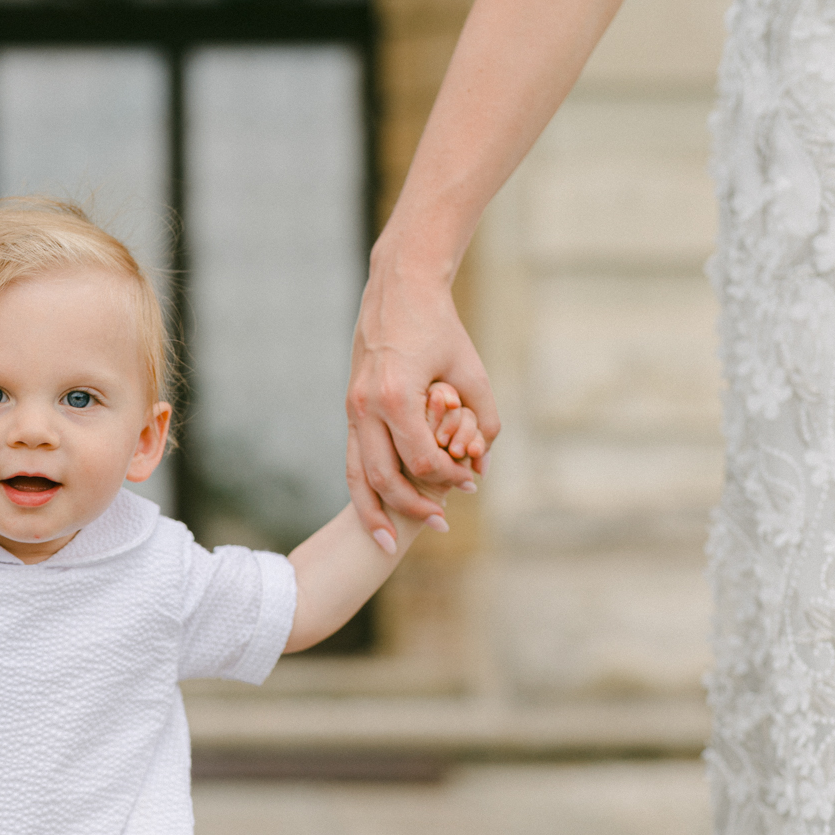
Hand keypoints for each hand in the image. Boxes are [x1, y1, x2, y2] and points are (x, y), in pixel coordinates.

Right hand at [347, 249, 499, 550]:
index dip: (449, 479)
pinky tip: (376, 513)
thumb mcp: (471, 370)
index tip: (471, 485)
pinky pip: (353, 460)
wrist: (398, 289)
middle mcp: (366, 406)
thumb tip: (482, 465)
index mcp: (396, 395)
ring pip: (357, 476)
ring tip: (387, 544)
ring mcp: (352, 409)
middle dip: (412, 509)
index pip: (422, 458)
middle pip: (384, 477)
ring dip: (374, 513)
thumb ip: (483, 419)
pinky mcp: (350, 410)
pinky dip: (364, 491)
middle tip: (441, 526)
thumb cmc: (440, 327)